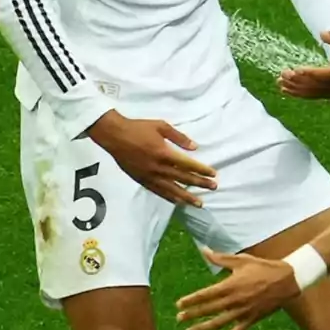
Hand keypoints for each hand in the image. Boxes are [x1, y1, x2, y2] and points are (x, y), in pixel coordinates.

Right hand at [87, 111, 216, 207]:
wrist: (115, 136)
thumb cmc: (139, 128)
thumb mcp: (161, 126)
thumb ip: (179, 137)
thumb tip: (194, 147)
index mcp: (164, 153)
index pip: (188, 165)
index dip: (202, 170)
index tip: (213, 174)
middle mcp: (158, 168)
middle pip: (183, 178)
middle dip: (200, 184)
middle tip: (214, 188)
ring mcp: (149, 176)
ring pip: (172, 189)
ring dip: (187, 197)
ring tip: (199, 203)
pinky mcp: (142, 180)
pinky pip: (158, 192)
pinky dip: (170, 197)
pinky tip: (178, 202)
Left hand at [176, 248, 299, 329]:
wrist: (287, 279)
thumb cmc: (263, 267)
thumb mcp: (242, 260)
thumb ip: (221, 258)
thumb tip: (204, 250)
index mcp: (231, 284)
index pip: (206, 294)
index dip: (192, 300)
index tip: (179, 304)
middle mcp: (235, 300)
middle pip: (210, 309)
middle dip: (193, 314)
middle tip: (179, 319)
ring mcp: (243, 311)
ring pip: (219, 323)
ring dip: (203, 328)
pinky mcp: (251, 319)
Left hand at [278, 32, 329, 99]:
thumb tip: (324, 34)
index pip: (327, 74)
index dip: (312, 73)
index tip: (297, 70)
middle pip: (317, 84)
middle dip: (299, 80)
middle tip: (284, 73)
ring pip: (312, 92)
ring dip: (295, 87)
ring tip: (280, 81)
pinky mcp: (327, 94)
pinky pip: (311, 94)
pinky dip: (297, 92)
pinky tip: (284, 89)